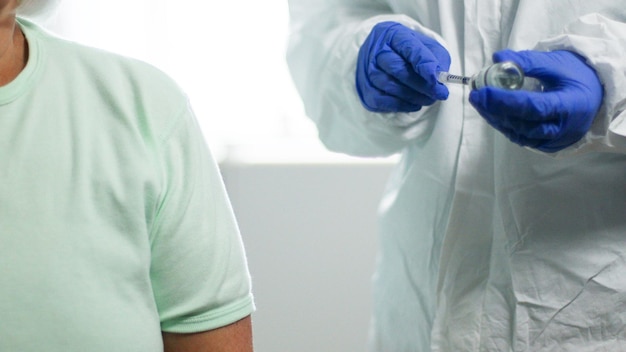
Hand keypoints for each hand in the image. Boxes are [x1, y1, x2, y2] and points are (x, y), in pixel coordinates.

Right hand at [356, 21, 449, 112]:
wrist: (381, 56)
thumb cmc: (406, 51)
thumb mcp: (425, 45)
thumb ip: (436, 57)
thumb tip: (441, 77)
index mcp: (393, 34)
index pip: (408, 48)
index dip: (424, 64)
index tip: (438, 79)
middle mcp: (376, 50)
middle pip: (397, 69)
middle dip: (421, 84)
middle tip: (438, 93)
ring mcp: (367, 70)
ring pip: (389, 85)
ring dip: (413, 96)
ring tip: (429, 99)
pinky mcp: (365, 88)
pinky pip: (380, 100)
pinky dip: (399, 105)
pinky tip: (414, 105)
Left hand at [469, 49, 602, 152]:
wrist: (595, 96)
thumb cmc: (576, 77)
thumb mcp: (556, 63)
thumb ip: (527, 61)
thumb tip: (497, 57)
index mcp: (569, 105)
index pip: (532, 107)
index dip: (505, 101)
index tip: (483, 92)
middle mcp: (562, 128)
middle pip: (522, 124)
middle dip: (495, 111)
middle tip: (476, 96)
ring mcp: (554, 140)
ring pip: (518, 134)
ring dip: (496, 119)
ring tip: (481, 103)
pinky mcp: (546, 146)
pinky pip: (521, 138)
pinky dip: (504, 125)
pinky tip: (492, 113)